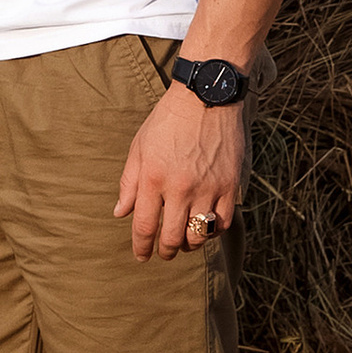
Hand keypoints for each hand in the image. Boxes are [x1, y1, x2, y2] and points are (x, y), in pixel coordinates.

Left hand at [116, 81, 247, 261]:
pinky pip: (222, 222)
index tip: (141, 255)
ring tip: (184, 242)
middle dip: (165, 251)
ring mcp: (208, 187)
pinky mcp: (230, 185)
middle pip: (172, 237)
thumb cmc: (168, 121)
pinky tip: (205, 226)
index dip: (141, 246)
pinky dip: (213, 230)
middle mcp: (180, 187)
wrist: (206, 97)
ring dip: (189, 244)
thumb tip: (120, 213)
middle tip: (163, 253)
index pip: (145, 226)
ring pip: (199, 234)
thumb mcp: (139, 147)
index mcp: (153, 178)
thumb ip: (129, 183)